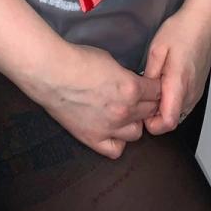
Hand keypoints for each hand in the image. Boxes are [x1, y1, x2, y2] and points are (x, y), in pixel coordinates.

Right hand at [33, 42, 162, 158]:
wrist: (52, 73)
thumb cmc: (78, 60)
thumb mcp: (111, 60)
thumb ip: (126, 76)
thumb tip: (132, 82)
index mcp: (131, 88)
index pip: (158, 92)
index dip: (156, 87)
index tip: (152, 86)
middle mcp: (125, 111)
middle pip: (150, 111)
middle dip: (148, 103)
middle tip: (140, 98)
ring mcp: (109, 127)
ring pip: (137, 133)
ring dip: (134, 122)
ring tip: (125, 114)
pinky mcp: (93, 138)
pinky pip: (115, 150)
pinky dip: (117, 142)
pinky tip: (112, 131)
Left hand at [140, 7, 210, 134]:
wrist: (203, 20)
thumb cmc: (181, 31)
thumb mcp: (157, 50)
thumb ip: (149, 76)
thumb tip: (141, 93)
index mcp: (179, 84)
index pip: (168, 123)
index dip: (151, 124)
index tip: (140, 110)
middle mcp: (191, 93)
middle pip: (172, 121)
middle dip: (154, 116)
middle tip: (142, 96)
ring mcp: (197, 92)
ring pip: (178, 114)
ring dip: (163, 108)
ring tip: (152, 88)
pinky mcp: (198, 88)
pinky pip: (183, 105)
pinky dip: (172, 102)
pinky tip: (163, 85)